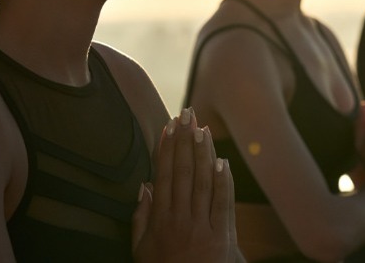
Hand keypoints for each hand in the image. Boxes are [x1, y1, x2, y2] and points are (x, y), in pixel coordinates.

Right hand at [132, 108, 237, 261]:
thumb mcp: (141, 250)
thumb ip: (140, 218)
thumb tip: (145, 185)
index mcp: (159, 221)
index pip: (164, 176)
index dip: (167, 149)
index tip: (168, 126)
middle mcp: (180, 221)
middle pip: (183, 173)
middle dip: (184, 141)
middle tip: (186, 114)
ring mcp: (202, 228)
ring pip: (203, 184)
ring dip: (203, 154)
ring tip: (202, 129)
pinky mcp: (223, 238)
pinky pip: (223, 205)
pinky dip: (224, 182)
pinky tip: (222, 161)